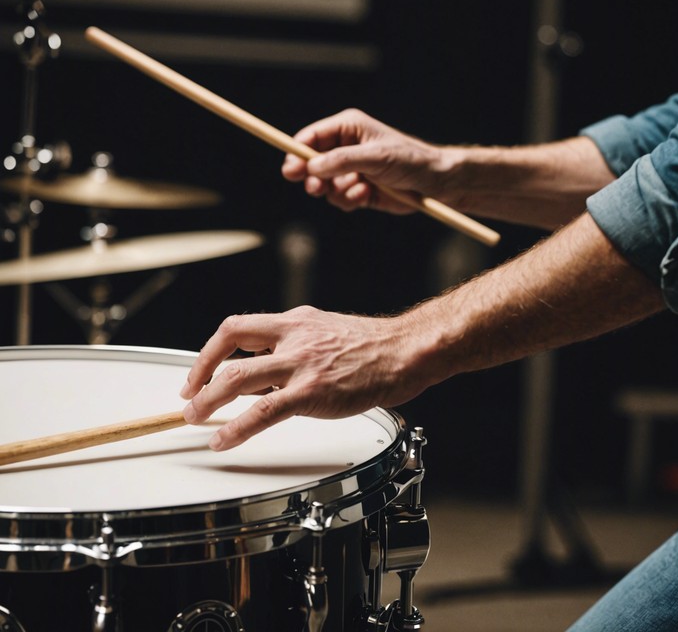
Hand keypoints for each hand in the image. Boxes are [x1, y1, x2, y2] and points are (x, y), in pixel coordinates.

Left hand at [180, 305, 433, 449]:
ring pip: (239, 377)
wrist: (404, 351)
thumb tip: (264, 374)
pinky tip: (224, 440)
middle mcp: (292, 337)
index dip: (209, 351)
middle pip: (229, 346)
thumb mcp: (325, 333)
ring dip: (208, 399)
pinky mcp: (313, 391)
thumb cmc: (371, 347)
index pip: (237, 327)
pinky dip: (237, 427)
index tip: (198, 374)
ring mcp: (302, 363)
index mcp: (294, 322)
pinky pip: (264, 410)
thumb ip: (293, 348)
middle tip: (189, 400)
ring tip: (195, 418)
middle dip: (200, 375)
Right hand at [282, 108, 449, 213]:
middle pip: (310, 163)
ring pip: (324, 185)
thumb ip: (342, 160)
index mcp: (347, 129)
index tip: (291, 170)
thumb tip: (311, 167)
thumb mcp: (375, 156)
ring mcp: (350, 171)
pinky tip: (366, 195)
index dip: (297, 153)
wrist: (435, 183)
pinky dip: (349, 200)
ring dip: (336, 191)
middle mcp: (345, 148)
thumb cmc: (409, 160)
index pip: (311, 137)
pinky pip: (339, 199)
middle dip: (313, 178)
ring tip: (356, 189)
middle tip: (317, 188)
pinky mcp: (357, 190)